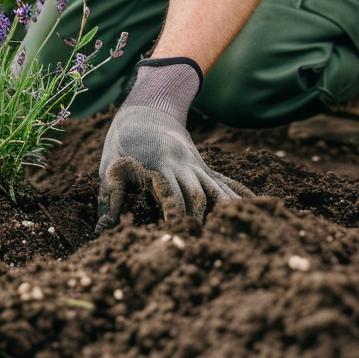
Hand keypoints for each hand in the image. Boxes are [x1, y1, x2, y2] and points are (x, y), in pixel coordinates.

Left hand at [96, 58, 251, 231]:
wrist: (147, 110)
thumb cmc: (123, 143)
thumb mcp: (110, 165)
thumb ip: (110, 196)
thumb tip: (102, 229)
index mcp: (156, 164)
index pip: (170, 193)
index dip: (175, 214)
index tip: (176, 234)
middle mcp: (181, 165)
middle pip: (196, 196)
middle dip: (200, 221)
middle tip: (202, 247)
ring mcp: (196, 165)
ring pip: (215, 190)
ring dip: (223, 214)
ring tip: (232, 237)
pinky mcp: (204, 168)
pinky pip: (225, 183)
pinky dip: (240, 196)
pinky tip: (256, 210)